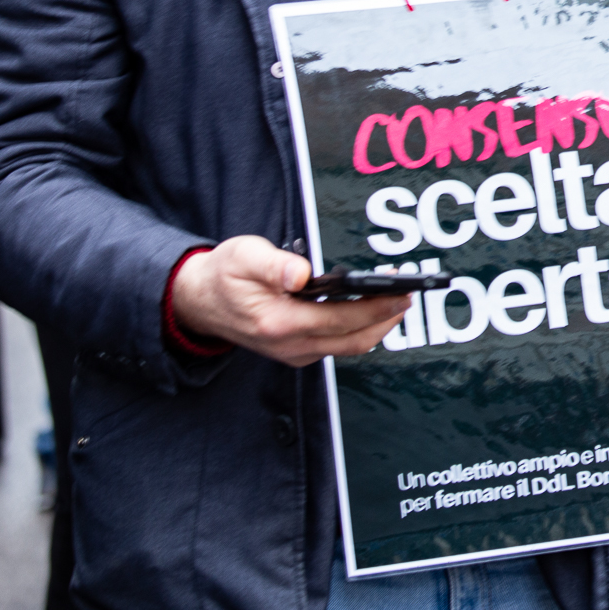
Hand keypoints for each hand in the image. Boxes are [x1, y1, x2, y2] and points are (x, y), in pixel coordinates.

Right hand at [170, 235, 409, 366]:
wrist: (198, 302)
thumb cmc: (223, 274)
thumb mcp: (242, 256)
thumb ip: (273, 265)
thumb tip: (300, 273)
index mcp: (279, 323)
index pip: (341, 319)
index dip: (376, 307)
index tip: (402, 292)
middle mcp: (290, 345)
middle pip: (354, 339)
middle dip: (387, 317)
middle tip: (410, 294)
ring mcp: (294, 352)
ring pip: (349, 346)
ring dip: (377, 324)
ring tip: (397, 299)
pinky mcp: (297, 351)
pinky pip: (338, 345)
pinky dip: (360, 328)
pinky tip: (371, 307)